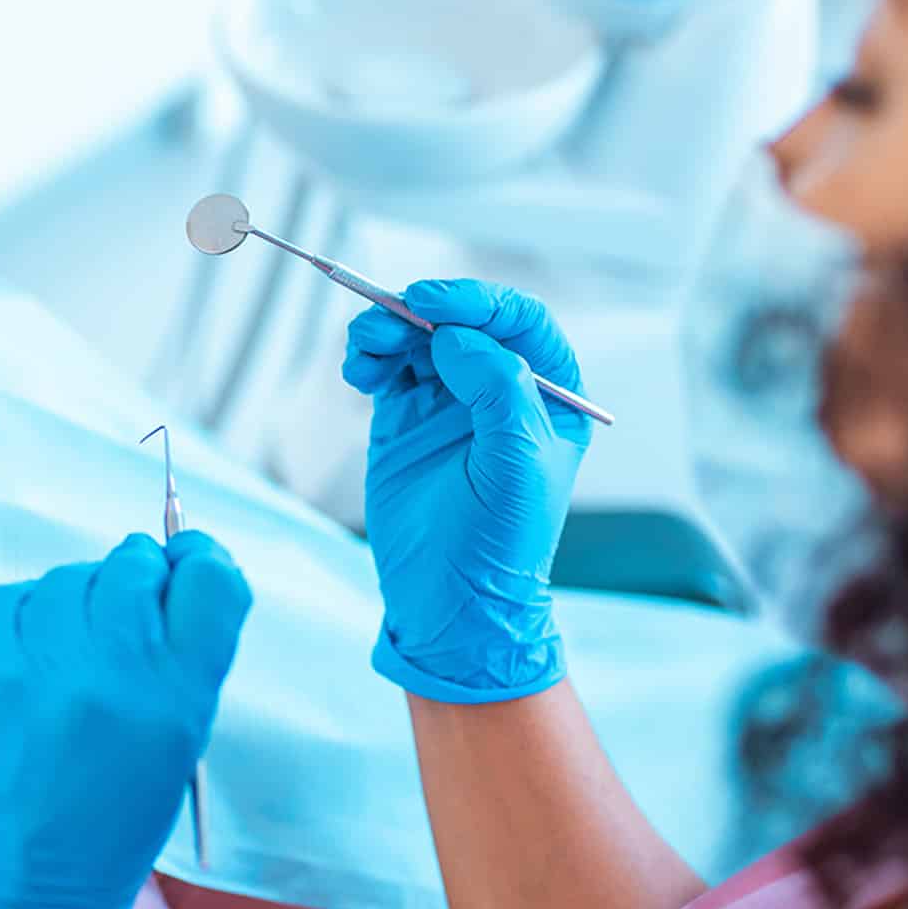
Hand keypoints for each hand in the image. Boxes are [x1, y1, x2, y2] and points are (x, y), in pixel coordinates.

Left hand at [0, 531, 253, 908]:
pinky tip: (21, 682)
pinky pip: (10, 603)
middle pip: (136, 564)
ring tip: (63, 675)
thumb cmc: (94, 844)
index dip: (200, 564)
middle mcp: (103, 668)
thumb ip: (179, 669)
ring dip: (76, 608)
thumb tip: (169, 580)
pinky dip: (22, 628)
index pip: (209, 578)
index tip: (187, 564)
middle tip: (122, 623)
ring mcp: (26, 659)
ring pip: (68, 578)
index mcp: (171, 699)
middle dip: (136, 583)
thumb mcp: (170, 761)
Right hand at [343, 280, 592, 702]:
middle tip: (388, 318)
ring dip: (387, 329)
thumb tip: (457, 338)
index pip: (518, 322)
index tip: (434, 304)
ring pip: (417, 336)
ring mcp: (450, 402)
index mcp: (547, 395)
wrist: (450, 606)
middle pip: (460, 320)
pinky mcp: (405, 420)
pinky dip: (369, 356)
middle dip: (422, 311)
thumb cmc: (500, 544)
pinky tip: (361, 373)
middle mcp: (499, 389)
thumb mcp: (517, 466)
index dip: (478, 302)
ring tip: (365, 352)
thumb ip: (498, 392)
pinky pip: (387, 367)